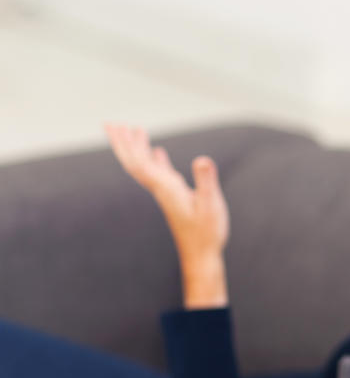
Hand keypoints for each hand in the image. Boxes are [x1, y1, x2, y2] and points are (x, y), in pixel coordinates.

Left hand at [106, 124, 229, 307]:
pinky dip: (156, 160)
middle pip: (135, 163)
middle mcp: (161, 189)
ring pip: (146, 167)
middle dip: (123, 143)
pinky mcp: (175, 197)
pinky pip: (161, 173)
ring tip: (134, 129)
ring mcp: (167, 193)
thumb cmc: (207, 232)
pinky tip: (157, 151)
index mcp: (166, 189)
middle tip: (111, 123)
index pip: (140, 163)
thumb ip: (206, 182)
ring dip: (138, 148)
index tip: (117, 127)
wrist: (202, 254)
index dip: (128, 144)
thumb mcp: (211, 205)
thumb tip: (202, 159)